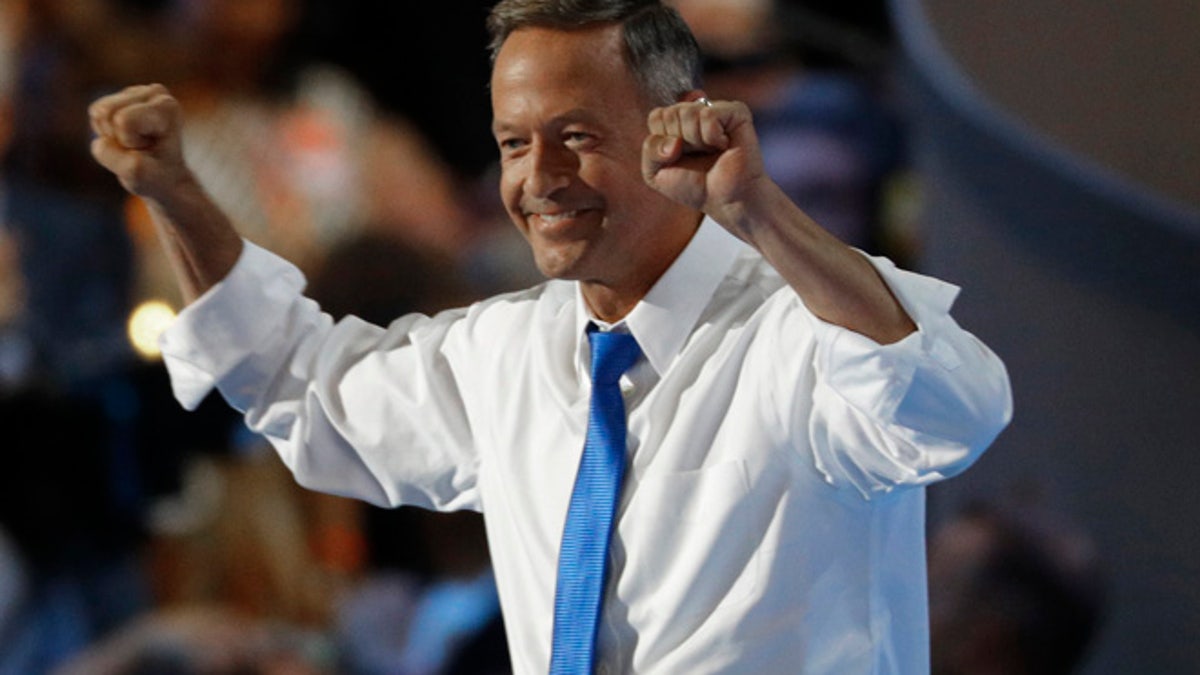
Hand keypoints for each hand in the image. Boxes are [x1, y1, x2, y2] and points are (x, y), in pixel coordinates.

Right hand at [89, 83, 191, 204]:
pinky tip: (126, 136)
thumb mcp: (139, 174)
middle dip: (117, 137)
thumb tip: (99, 142)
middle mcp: (155, 93)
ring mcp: (138, 92)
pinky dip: (105, 131)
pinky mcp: (122, 97)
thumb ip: (114, 156)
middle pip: (107, 113)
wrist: (163, 176)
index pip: (123, 121)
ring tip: (134, 143)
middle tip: (140, 147)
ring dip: (110, 135)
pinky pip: (95, 114)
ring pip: (98, 112)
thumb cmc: (156, 175)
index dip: (128, 142)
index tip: (149, 149)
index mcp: (166, 107)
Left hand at [641, 98, 768, 234]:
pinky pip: (708, 114)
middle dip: (679, 142)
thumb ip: (650, 149)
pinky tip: (724, 146)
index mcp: (677, 120)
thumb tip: (674, 140)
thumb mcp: (655, 173)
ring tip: (711, 152)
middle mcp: (697, 110)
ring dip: (696, 141)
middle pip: (670, 113)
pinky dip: (711, 136)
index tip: (678, 158)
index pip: (656, 116)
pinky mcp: (736, 111)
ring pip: (688, 112)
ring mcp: (717, 109)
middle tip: (698, 156)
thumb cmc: (694, 187)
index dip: (662, 142)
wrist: (727, 201)